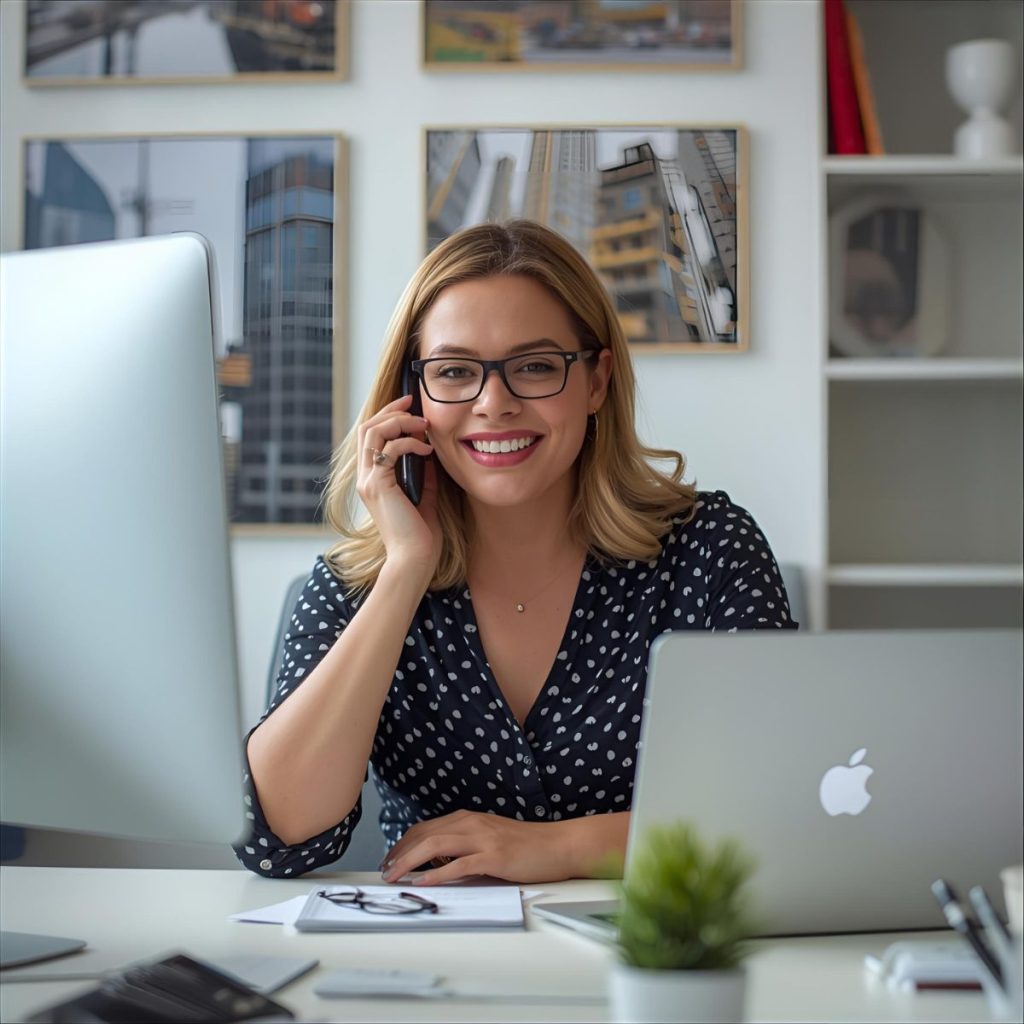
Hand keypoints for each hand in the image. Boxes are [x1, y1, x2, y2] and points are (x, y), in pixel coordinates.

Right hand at [356, 394, 440, 575]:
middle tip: (414, 403)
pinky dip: (409, 443)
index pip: (371, 436)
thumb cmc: (420, 536)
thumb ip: (424, 475)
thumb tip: (430, 453)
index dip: (388, 415)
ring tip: (424, 426)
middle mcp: (365, 478)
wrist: (414, 560)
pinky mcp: (378, 486)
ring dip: (400, 422)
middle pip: (367, 427)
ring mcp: (368, 482)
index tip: (410, 405)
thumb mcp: (425, 497)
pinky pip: (389, 450)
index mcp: (373, 480)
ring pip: (373, 432)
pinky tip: (427, 451)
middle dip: (391, 410)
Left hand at [379, 809, 574, 885]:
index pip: (425, 829)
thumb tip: (435, 863)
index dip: (403, 844)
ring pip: (435, 846)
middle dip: (399, 853)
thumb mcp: (488, 838)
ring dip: (410, 862)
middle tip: (384, 871)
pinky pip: (459, 865)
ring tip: (394, 876)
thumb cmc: (524, 845)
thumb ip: (463, 845)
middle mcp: (471, 823)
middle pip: (425, 835)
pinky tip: (424, 882)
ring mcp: (482, 839)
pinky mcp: (494, 857)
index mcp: (468, 818)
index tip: (389, 860)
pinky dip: (438, 874)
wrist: (557, 845)